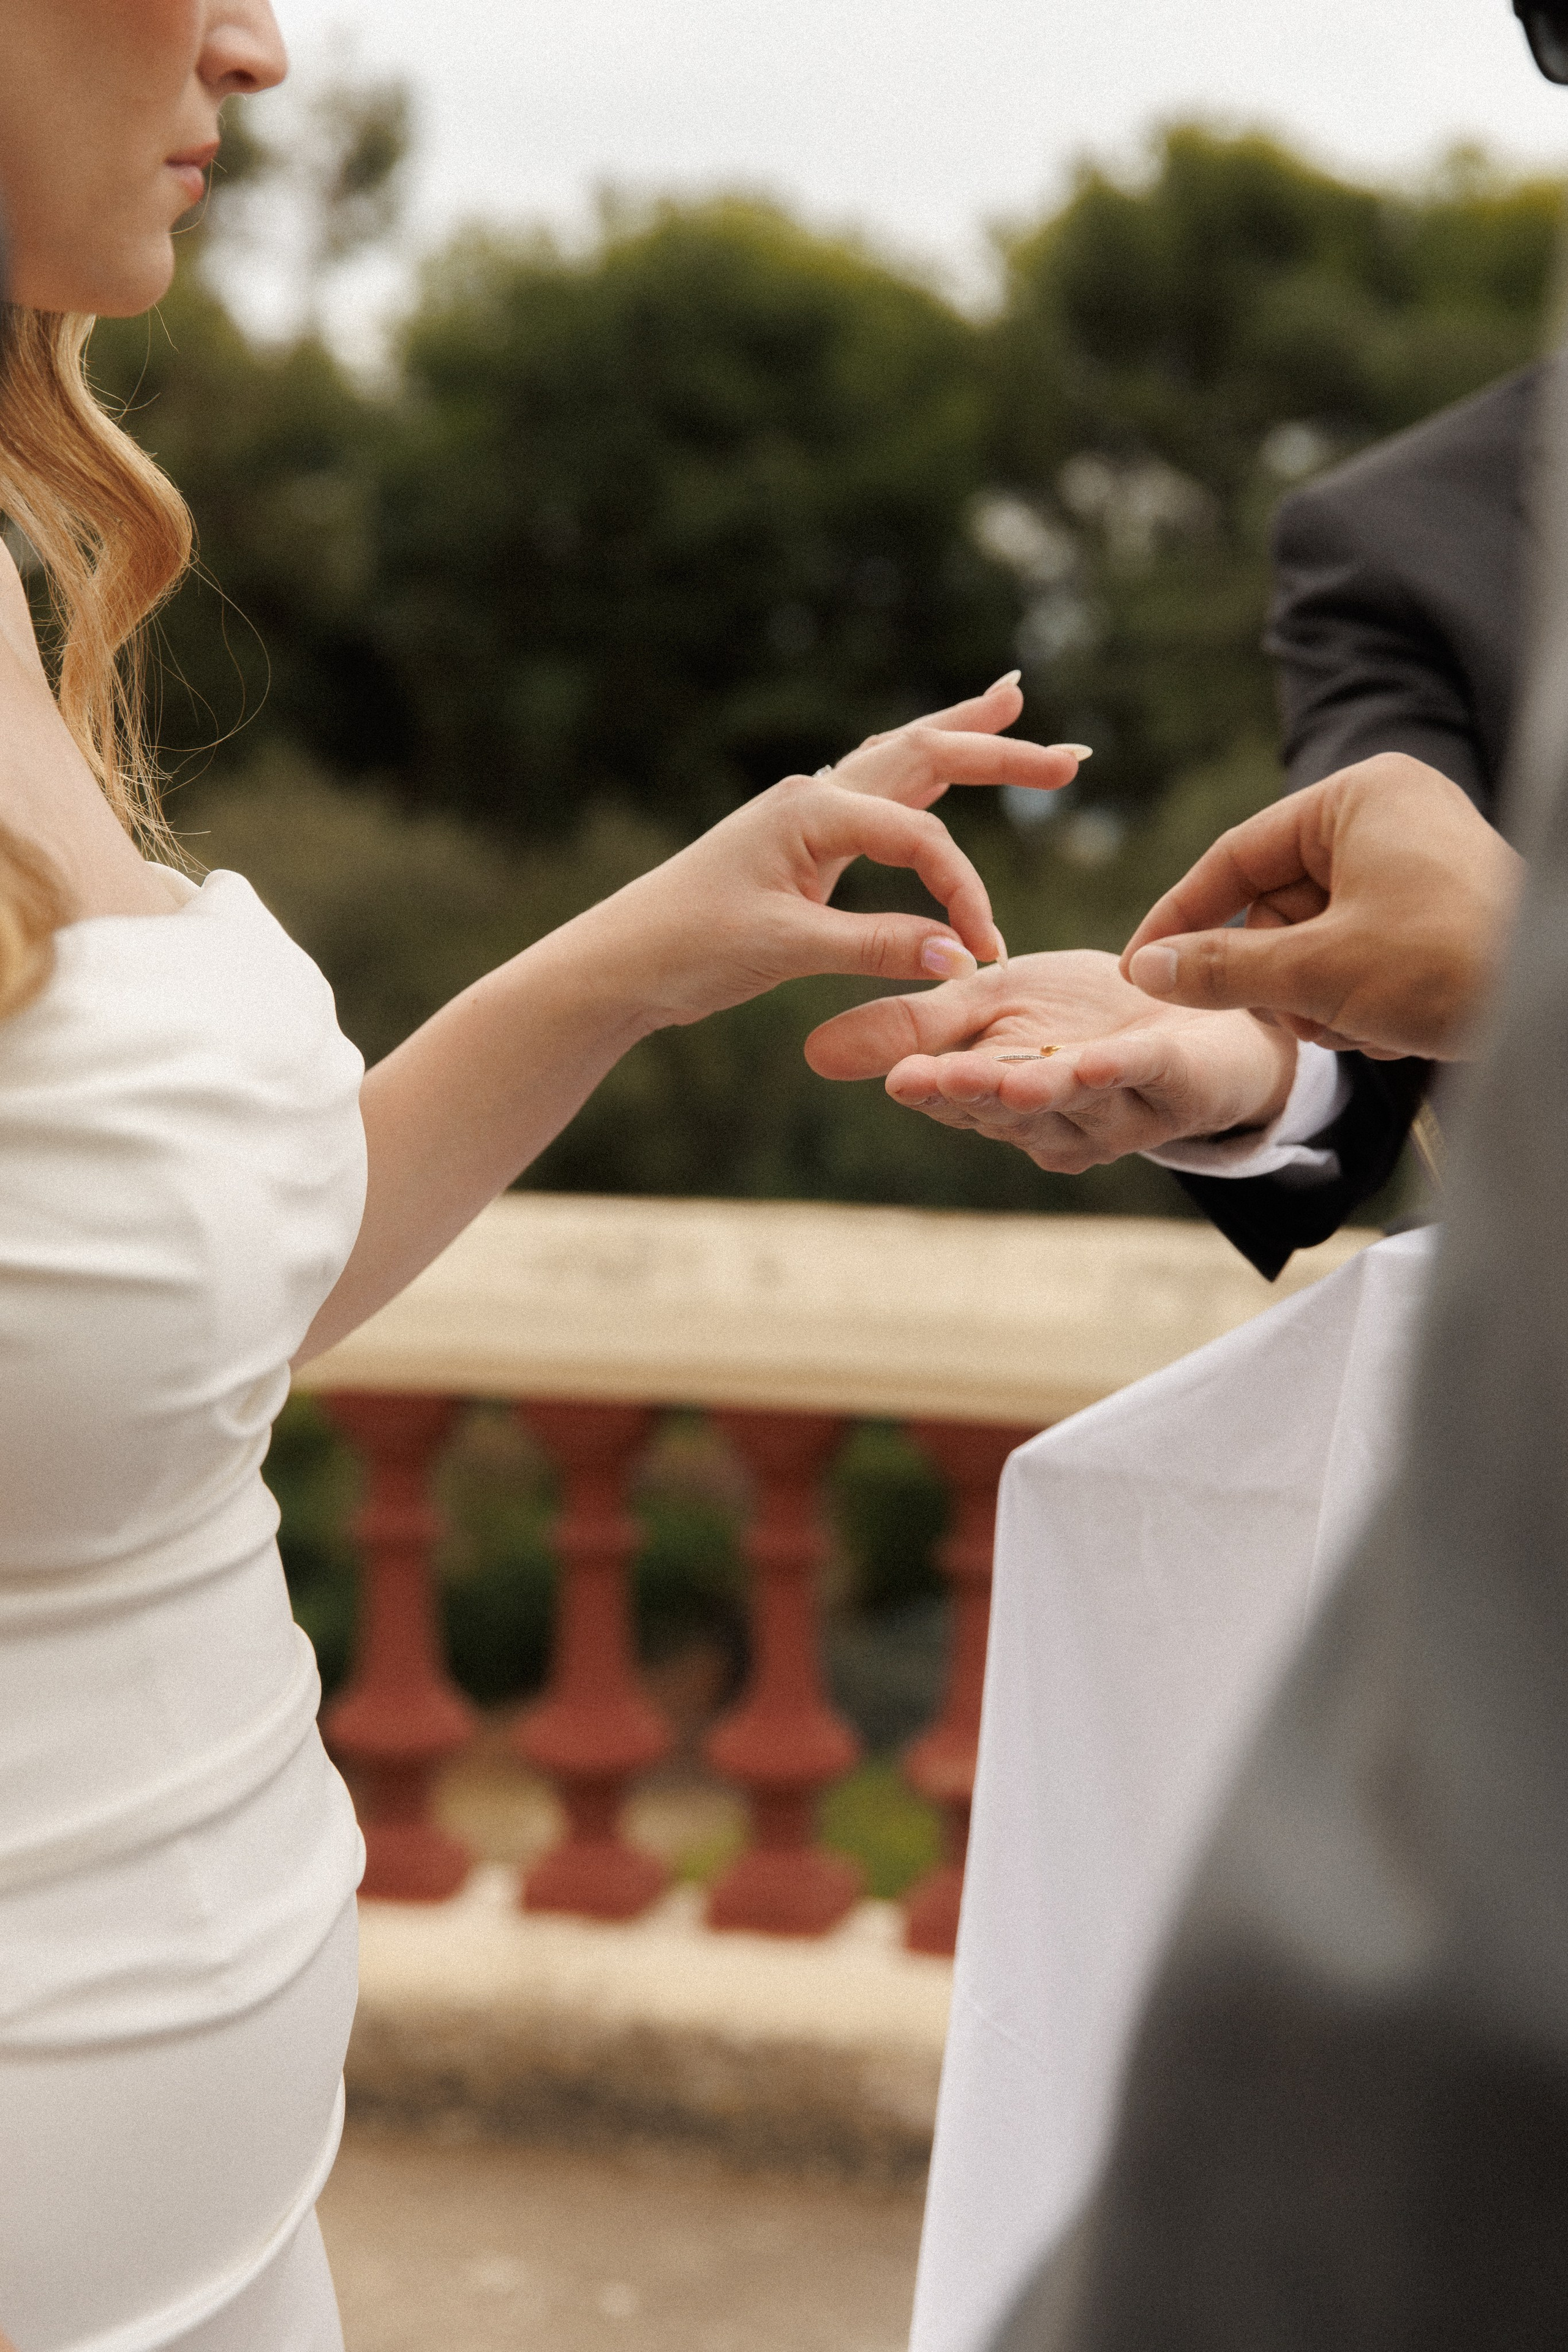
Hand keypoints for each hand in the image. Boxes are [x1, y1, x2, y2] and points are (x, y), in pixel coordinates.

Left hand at [591, 675, 1083, 1029]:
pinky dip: (921, 771)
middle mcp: (815, 795)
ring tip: (1014, 705)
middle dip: (999, 752)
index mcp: (812, 809)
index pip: (920, 840)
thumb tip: (960, 954)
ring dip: (962, 738)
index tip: (983, 953)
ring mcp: (808, 810)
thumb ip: (874, 947)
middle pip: (926, 757)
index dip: (963, 893)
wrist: (620, 961)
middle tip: (1071, 755)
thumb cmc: (689, 949)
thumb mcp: (784, 949)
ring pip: (902, 759)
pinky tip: (939, 759)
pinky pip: (878, 790)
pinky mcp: (802, 838)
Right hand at [804, 948, 1296, 1172]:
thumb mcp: (987, 1004)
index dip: (928, 1088)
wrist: (1200, 1015)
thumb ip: (913, 1027)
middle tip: (934, 1080)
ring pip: (1072, 1101)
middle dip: (974, 1094)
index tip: (895, 1076)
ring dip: (1041, 1090)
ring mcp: (1116, 1113)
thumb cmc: (1083, 1014)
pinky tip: (1097, 1061)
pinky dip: (1121, 1068)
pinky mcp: (1174, 1084)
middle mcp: (1053, 1124)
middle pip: (1007, 1107)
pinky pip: (1143, 1075)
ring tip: (1008, 1079)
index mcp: (999, 1101)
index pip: (955, 1096)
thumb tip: (813, 1053)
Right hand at [1120, 754, 1523, 1060]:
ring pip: (1313, 940)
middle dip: (1278, 974)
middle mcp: (1386, 816)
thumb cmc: (1448, 964)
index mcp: (1357, 797)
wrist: (1556, 1005)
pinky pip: (1357, 953)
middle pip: (1275, 905)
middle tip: (1300, 1017)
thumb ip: (1222, 968)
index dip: (1180, 918)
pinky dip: (1357, 1000)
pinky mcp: (1432, 911)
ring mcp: (1414, 863)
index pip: (1236, 855)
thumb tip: (1147, 970)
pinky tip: (1391, 1028)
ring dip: (1319, 998)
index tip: (1140, 971)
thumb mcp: (1318, 971)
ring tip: (1360, 1023)